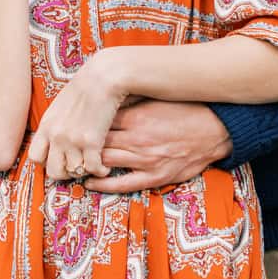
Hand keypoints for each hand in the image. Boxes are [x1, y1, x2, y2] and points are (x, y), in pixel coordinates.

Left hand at [26, 53, 127, 181]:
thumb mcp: (61, 105)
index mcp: (47, 126)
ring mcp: (73, 140)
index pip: (35, 157)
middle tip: (77, 167)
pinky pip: (93, 168)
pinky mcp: (92, 142)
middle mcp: (56, 136)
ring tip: (92, 165)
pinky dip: (100, 171)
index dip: (47, 162)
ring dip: (85, 171)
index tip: (59, 160)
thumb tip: (55, 139)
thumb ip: (55, 124)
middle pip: (53, 171)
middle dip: (66, 173)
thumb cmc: (85, 88)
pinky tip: (104, 167)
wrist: (103, 77)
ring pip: (74, 172)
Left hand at [78, 100, 231, 194]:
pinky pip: (122, 183)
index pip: (97, 121)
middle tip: (60, 146)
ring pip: (104, 162)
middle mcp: (137, 139)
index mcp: (136, 116)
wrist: (217, 130)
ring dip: (84, 163)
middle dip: (77, 144)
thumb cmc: (186, 110)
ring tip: (69, 163)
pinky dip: (102, 184)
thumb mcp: (157, 99)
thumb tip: (106, 94)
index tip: (67, 124)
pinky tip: (89, 182)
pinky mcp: (155, 176)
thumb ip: (131, 99)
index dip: (80, 124)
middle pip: (96, 142)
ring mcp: (145, 160)